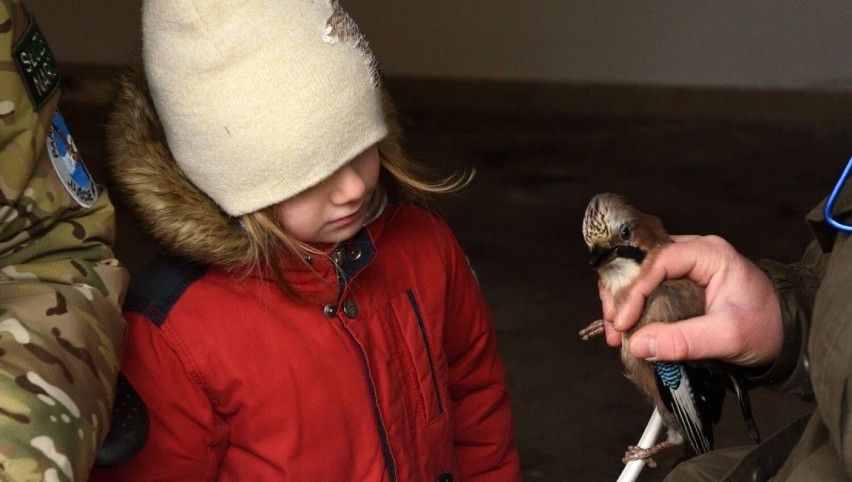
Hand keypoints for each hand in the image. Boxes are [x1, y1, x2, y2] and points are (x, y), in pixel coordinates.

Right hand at [600, 235, 782, 366]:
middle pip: (640, 263)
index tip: (623, 321)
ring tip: (616, 330)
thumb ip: (684, 340)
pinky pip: (646, 287)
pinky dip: (632, 305)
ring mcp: (684, 267)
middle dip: (621, 294)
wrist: (787, 337)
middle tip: (614, 326)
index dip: (634, 290)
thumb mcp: (727, 336)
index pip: (657, 261)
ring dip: (622, 300)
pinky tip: (625, 326)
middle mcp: (692, 252)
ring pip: (638, 274)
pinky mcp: (679, 283)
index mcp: (708, 253)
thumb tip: (639, 344)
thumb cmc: (766, 328)